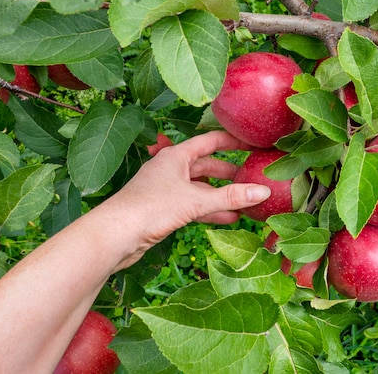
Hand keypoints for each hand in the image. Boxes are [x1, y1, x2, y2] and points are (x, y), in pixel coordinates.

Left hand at [100, 131, 270, 268]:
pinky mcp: (164, 209)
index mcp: (176, 156)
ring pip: (201, 189)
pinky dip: (210, 210)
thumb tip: (263, 192)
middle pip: (207, 166)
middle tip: (252, 177)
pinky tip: (228, 218)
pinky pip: (194, 206)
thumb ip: (230, 197)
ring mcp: (167, 190)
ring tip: (246, 202)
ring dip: (222, 195)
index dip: (232, 141)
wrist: (115, 235)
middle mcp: (171, 169)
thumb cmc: (150, 208)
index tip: (252, 143)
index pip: (210, 141)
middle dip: (229, 173)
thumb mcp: (196, 201)